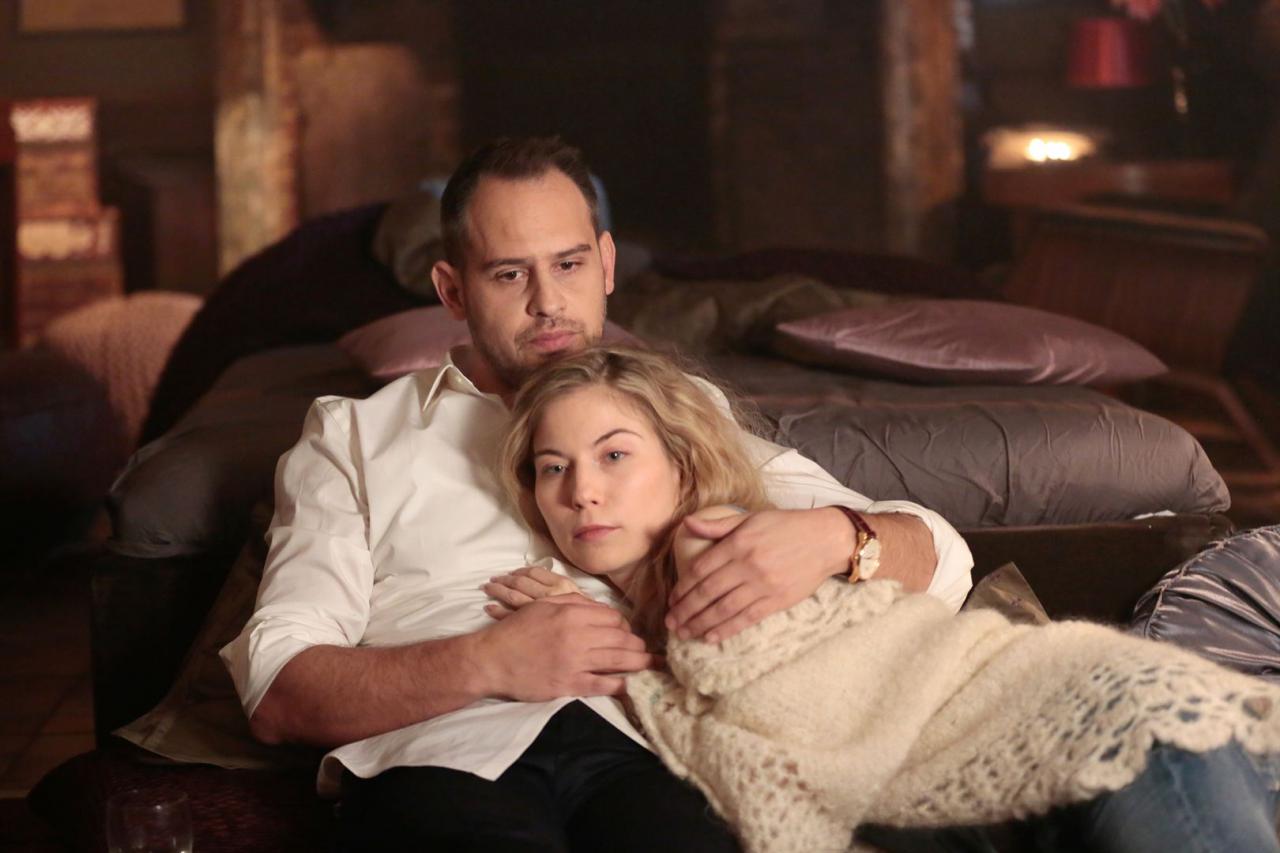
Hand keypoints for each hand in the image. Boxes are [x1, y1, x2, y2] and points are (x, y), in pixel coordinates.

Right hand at [477, 595, 653, 699]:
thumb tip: (600, 610)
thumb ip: (573, 605)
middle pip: (621, 638)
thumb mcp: (543, 606)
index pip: (612, 618)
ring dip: (639, 663)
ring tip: (652, 665)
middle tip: (648, 651)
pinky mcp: (568, 684)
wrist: (491, 659)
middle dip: (638, 645)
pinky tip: (632, 685)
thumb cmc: (516, 630)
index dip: (624, 626)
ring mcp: (574, 661)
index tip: (628, 633)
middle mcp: (577, 636)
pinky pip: (602, 684)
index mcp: (571, 614)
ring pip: (618, 660)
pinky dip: (620, 684)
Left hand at [483, 566, 585, 619]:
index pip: (535, 572)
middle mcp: (548, 596)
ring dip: (498, 591)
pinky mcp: (528, 627)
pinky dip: (497, 611)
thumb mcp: (581, 603)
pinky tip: (489, 608)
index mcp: (561, 587)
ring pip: (513, 596)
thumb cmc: (586, 623)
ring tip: (488, 588)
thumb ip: (568, 593)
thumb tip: (555, 584)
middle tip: (493, 580)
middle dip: (505, 579)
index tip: (511, 572)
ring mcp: (537, 612)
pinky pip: (509, 616)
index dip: (521, 571)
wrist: (589, 643)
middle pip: (521, 582)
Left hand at [665, 507, 850, 643]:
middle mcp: (748, 566)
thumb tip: (687, 524)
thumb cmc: (786, 526)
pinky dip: (727, 630)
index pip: (701, 569)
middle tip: (670, 623)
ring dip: (700, 623)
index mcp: (738, 543)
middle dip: (686, 610)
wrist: (825, 540)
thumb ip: (717, 525)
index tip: (671, 599)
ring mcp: (763, 586)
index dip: (683, 586)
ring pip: (724, 609)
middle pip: (708, 592)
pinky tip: (711, 637)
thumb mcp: (750, 518)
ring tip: (684, 633)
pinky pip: (746, 619)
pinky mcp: (777, 601)